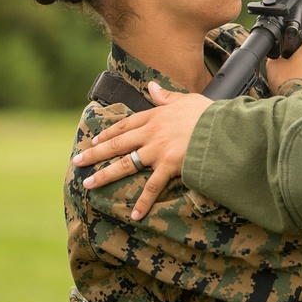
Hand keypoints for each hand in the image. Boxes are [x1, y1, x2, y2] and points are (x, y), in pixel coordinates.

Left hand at [72, 82, 210, 219]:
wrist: (224, 127)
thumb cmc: (209, 113)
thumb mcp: (187, 99)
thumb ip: (166, 96)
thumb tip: (151, 86)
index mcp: (156, 116)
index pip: (125, 124)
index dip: (108, 133)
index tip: (94, 139)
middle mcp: (152, 133)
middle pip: (117, 144)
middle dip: (95, 153)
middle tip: (77, 161)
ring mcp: (158, 151)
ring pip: (125, 164)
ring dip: (105, 175)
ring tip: (88, 184)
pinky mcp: (169, 166)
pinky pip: (152, 187)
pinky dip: (143, 202)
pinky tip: (134, 214)